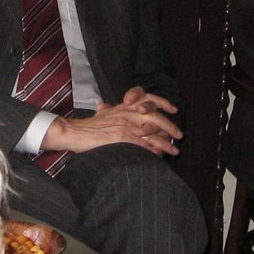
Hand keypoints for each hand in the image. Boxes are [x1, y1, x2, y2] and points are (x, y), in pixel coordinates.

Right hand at [45, 87, 180, 156]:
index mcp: (124, 106)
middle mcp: (127, 113)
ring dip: (165, 143)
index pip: (148, 98)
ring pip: (152, 133)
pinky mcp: (121, 138)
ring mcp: (125, 125)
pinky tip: (159, 156)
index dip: (162, 102)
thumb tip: (105, 106)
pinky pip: (142, 144)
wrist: (74, 132)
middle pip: (155, 117)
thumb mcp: (101, 113)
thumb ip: (108, 109)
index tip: (173, 109)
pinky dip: (152, 151)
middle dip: (170, 127)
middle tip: (179, 136)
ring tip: (174, 151)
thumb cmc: (87, 126)